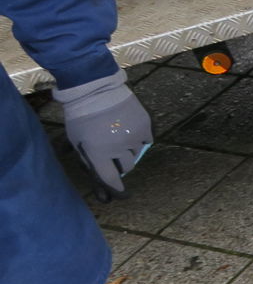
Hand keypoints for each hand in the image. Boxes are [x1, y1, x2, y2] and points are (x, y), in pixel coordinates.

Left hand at [53, 69, 152, 194]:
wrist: (95, 90)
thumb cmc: (81, 118)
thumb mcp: (77, 141)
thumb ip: (90, 160)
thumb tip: (101, 177)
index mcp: (99, 153)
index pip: (111, 179)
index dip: (116, 188)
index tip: (121, 193)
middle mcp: (118, 148)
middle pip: (127, 167)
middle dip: (121, 163)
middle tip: (115, 155)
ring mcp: (133, 137)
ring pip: (136, 153)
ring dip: (129, 150)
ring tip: (120, 136)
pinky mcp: (145, 126)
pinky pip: (146, 140)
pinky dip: (139, 138)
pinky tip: (129, 129)